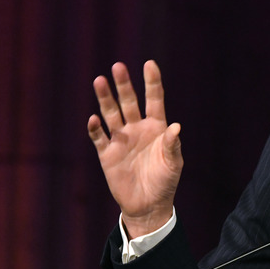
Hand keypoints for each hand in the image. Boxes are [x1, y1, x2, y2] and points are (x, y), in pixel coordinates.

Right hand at [87, 60, 182, 237]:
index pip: (154, 100)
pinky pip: (99, 138)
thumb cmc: (165, 182)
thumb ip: (172, 145)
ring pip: (111, 114)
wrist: (148, 205)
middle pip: (129, 102)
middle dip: (124, 85)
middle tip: (118, 67)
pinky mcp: (108, 154)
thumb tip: (176, 127)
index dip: (152, 82)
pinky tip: (93, 119)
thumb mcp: (173, 164)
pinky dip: (95, 128)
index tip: (149, 63)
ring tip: (99, 81)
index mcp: (156, 128)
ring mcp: (121, 140)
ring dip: (105, 99)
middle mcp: (137, 129)